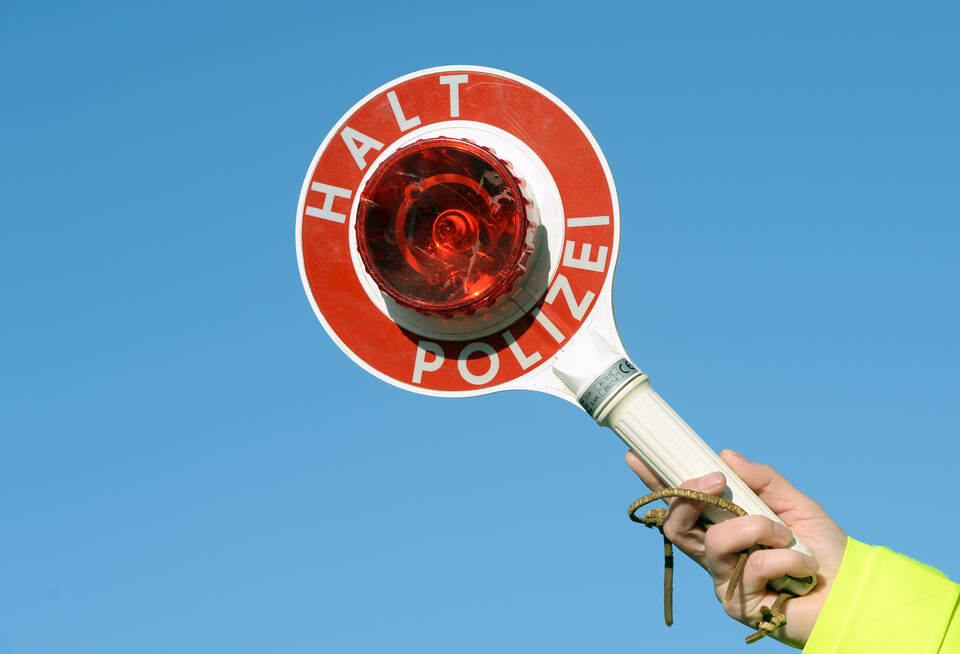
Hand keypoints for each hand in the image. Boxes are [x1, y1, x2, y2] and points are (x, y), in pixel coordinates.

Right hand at [626, 449, 846, 647]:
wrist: (853, 593)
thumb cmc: (825, 552)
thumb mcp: (796, 504)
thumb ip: (762, 480)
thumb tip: (726, 455)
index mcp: (723, 528)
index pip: (681, 505)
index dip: (656, 483)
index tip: (635, 456)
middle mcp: (716, 554)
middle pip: (675, 524)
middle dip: (687, 495)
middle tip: (714, 479)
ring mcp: (723, 580)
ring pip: (715, 542)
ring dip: (755, 527)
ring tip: (785, 536)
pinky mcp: (739, 604)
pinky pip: (752, 566)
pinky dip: (785, 557)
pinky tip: (804, 568)